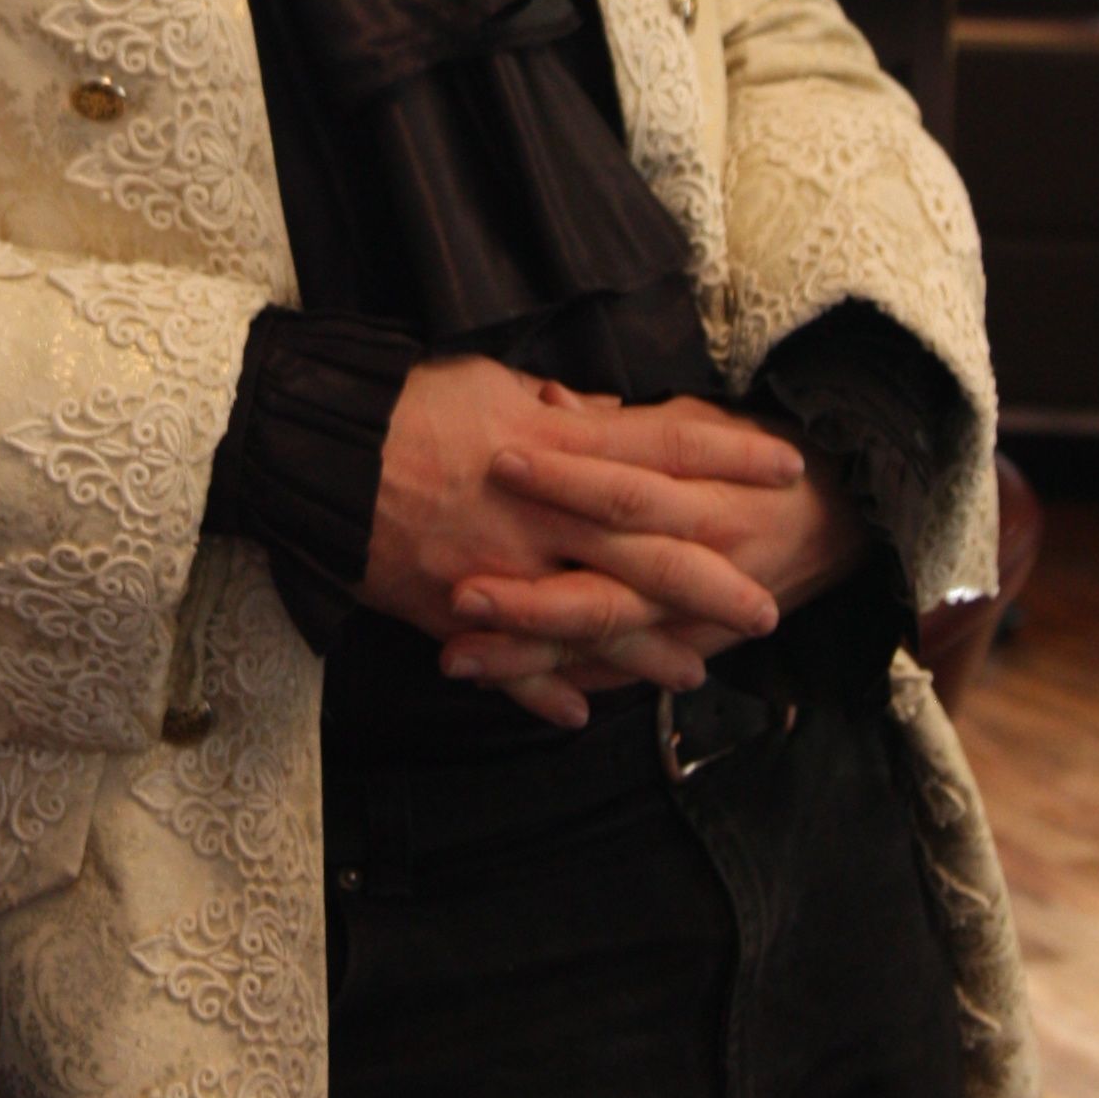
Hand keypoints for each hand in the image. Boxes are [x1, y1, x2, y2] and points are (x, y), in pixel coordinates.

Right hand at [362, 359, 797, 731]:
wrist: (311, 451)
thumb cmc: (401, 403)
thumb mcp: (489, 382)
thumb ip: (558, 411)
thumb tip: (610, 417)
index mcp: (553, 444)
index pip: (662, 446)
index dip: (728, 455)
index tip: (786, 465)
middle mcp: (539, 512)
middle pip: (647, 547)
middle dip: (712, 580)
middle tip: (767, 608)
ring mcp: (499, 570)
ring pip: (590, 618)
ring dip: (647, 652)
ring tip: (694, 672)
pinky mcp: (452, 611)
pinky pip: (508, 664)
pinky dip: (544, 692)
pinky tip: (582, 715)